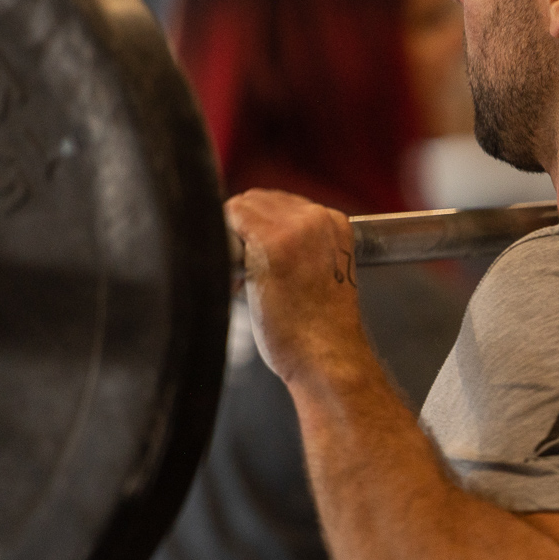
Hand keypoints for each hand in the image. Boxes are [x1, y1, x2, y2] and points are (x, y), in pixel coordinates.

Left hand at [224, 189, 367, 387]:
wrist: (329, 359)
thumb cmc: (319, 330)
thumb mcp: (320, 272)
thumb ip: (296, 245)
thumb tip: (251, 234)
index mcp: (334, 222)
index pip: (278, 203)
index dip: (257, 230)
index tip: (259, 263)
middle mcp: (318, 218)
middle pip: (257, 200)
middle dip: (243, 232)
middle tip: (247, 274)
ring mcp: (296, 228)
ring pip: (240, 207)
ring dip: (233, 239)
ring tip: (244, 280)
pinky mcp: (272, 244)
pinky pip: (229, 221)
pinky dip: (224, 247)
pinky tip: (237, 282)